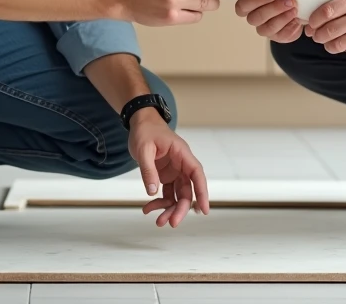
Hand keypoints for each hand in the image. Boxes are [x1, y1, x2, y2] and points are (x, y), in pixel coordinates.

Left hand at [129, 110, 209, 226]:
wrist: (140, 123)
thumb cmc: (145, 131)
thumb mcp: (144, 149)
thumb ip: (148, 170)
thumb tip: (152, 192)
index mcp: (182, 154)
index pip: (197, 174)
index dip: (203, 192)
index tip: (205, 209)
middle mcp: (181, 165)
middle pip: (188, 190)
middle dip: (181, 209)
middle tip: (172, 223)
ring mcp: (175, 171)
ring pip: (178, 195)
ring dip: (170, 210)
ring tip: (158, 221)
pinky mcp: (166, 176)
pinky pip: (167, 194)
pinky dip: (159, 203)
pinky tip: (148, 209)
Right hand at [233, 0, 322, 42]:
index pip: (242, 4)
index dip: (253, 0)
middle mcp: (256, 12)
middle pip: (252, 18)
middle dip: (270, 9)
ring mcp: (268, 25)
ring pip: (266, 29)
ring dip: (281, 18)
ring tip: (295, 7)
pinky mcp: (281, 34)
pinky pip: (281, 36)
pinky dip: (290, 29)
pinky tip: (299, 19)